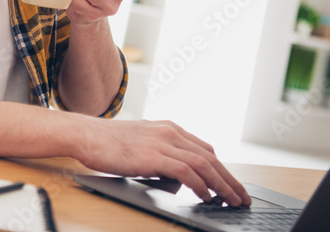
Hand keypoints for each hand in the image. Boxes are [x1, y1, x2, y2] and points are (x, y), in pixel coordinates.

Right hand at [76, 117, 251, 206]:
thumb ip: (162, 154)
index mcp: (168, 128)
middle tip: (242, 198)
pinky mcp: (153, 156)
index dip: (222, 169)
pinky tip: (206, 197)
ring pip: (204, 164)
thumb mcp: (142, 143)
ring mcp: (162, 142)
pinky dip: (200, 185)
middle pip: (211, 157)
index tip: (232, 185)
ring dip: (222, 185)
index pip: (205, 149)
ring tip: (231, 201)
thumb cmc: (108, 142)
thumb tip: (178, 178)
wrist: (86, 135)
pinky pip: (186, 172)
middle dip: (230, 180)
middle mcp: (170, 132)